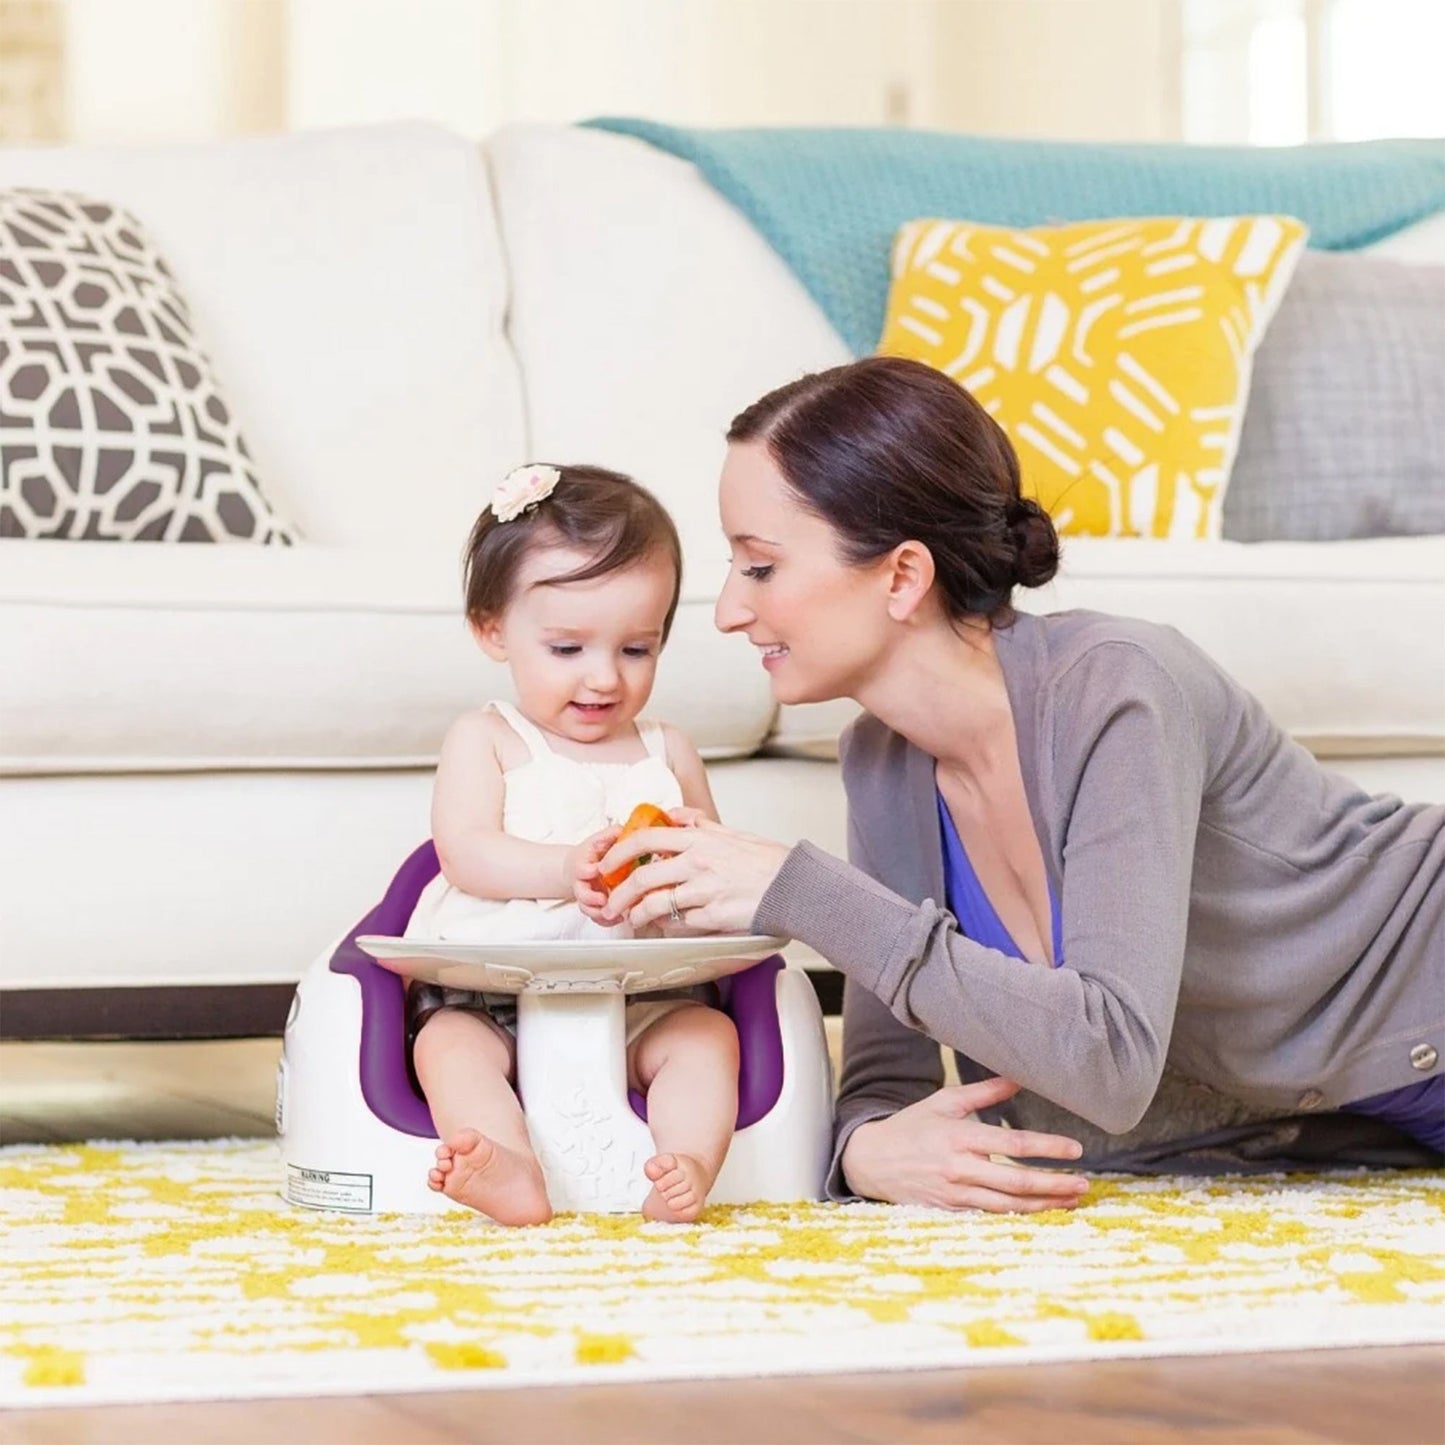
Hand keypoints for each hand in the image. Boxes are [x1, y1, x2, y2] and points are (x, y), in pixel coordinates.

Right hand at [569, 828, 618, 922]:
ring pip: (588, 910)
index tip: (597, 870)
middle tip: (604, 900)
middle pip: (581, 894)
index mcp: (583, 865)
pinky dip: (607, 921)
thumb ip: (610, 834)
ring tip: (617, 915)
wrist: (579, 865)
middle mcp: (583, 883)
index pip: (582, 869)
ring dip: (601, 914)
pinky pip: (597, 918)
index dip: (589, 871)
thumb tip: (624, 829)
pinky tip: (619, 919)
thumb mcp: (600, 839)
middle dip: (592, 899)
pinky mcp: (593, 906)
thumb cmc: (592, 852)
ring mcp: (588, 896)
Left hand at [598, 815, 791, 934]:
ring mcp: (704, 890)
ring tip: (633, 920)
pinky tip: (664, 926)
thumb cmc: (768, 862)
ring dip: (637, 915)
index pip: (646, 839)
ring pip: (655, 905)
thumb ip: (701, 825)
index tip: (608, 864)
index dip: (619, 852)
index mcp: (700, 840)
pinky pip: (679, 923)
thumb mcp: (733, 833)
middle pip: (643, 878)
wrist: (794, 886)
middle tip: (610, 901)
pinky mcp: (713, 916)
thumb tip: (676, 817)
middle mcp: (698, 863)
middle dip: (619, 893)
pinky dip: (666, 925)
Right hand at [841, 1077, 1089, 1212]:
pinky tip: (1041, 1212)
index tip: (1075, 1149)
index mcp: (960, 1136)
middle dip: (1055, 1184)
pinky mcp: (952, 1211)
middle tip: (1084, 1183)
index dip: (1048, 1148)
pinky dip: (1020, 1216)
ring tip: (1073, 1200)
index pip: (1014, 1144)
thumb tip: (1019, 1077)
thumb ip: (984, 1092)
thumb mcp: (944, 1102)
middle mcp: (960, 1168)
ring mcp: (956, 1194)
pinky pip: (992, 1216)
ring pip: (1009, 1205)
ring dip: (1045, 1204)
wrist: (872, 1161)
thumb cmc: (912, 1126)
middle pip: (1017, 1181)